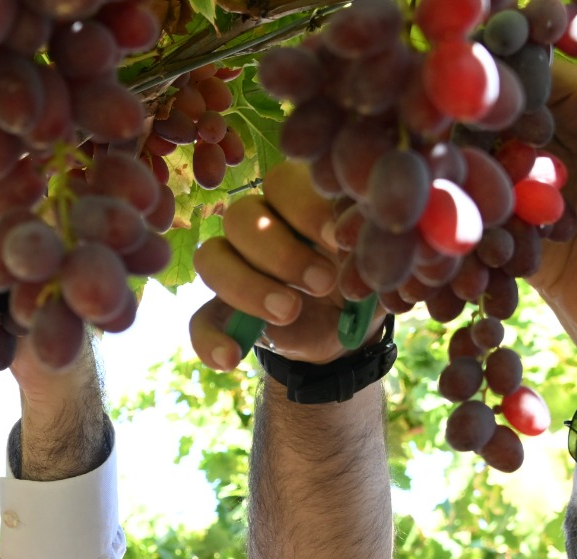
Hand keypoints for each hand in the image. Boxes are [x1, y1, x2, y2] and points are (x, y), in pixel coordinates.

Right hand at [188, 161, 382, 371]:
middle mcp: (257, 226)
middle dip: (280, 251)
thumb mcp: (376, 261)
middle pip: (240, 217)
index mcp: (296, 201)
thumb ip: (367, 245)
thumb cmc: (362, 279)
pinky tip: (232, 357)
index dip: (305, 208)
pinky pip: (200, 320)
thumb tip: (355, 234)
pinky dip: (210, 340)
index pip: (281, 182)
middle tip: (322, 283)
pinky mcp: (223, 311)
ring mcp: (234, 267)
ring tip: (289, 312)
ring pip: (211, 258)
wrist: (348, 330)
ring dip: (246, 286)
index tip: (338, 239)